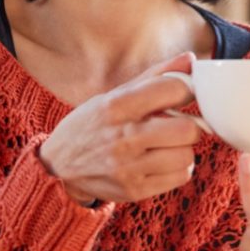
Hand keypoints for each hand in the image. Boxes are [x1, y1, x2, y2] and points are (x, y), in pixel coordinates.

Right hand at [38, 52, 203, 204]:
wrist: (59, 165)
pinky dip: (178, 167)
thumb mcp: (114, 95)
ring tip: (165, 145)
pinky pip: (181, 176)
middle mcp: (122, 138)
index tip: (182, 94)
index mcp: (116, 106)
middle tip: (177, 124)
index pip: (173, 90)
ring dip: (182, 148)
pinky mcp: (135, 190)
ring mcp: (128, 168)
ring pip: (186, 155)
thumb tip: (191, 59)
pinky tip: (161, 161)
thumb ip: (155, 77)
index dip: (186, 90)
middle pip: (187, 130)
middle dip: (189, 125)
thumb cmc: (92, 124)